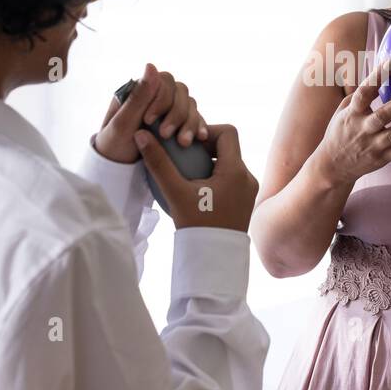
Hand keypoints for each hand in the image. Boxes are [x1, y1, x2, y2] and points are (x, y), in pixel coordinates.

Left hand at [94, 63, 208, 163]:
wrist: (117, 170)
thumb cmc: (114, 145)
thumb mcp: (123, 123)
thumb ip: (138, 96)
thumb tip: (151, 65)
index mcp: (141, 90)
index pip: (164, 81)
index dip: (162, 99)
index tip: (149, 120)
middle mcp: (156, 97)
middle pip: (181, 92)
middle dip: (176, 114)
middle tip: (165, 135)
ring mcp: (169, 111)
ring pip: (190, 106)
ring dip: (189, 122)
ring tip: (183, 143)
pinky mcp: (179, 125)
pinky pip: (195, 120)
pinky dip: (199, 127)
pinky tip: (200, 137)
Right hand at [137, 124, 257, 230]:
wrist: (213, 259)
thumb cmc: (196, 226)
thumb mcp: (175, 192)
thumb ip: (159, 162)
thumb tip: (141, 135)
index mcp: (236, 171)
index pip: (227, 132)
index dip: (206, 130)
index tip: (187, 142)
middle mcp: (248, 177)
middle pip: (228, 147)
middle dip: (205, 147)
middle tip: (183, 155)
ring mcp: (248, 191)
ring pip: (229, 163)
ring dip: (209, 162)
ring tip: (186, 171)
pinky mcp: (245, 202)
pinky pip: (231, 179)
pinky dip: (214, 177)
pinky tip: (195, 188)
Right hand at [313, 57, 390, 187]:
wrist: (333, 166)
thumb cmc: (340, 131)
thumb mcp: (342, 111)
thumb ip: (359, 95)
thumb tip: (377, 74)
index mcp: (352, 113)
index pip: (364, 93)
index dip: (376, 77)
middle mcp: (363, 129)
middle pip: (382, 115)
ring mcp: (373, 145)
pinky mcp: (383, 158)